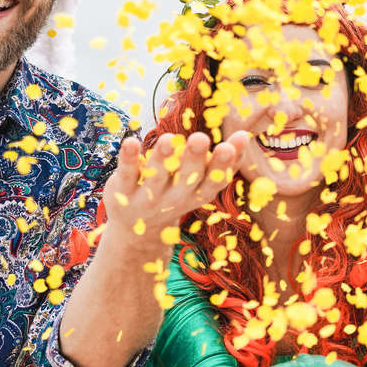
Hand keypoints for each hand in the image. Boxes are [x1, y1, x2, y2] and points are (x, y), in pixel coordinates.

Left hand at [102, 131, 246, 242]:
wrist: (136, 230)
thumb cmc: (175, 194)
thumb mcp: (199, 184)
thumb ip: (221, 163)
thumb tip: (243, 136)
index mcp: (197, 195)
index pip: (214, 181)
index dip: (223, 165)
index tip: (230, 145)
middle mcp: (175, 199)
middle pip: (187, 179)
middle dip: (194, 159)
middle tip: (200, 138)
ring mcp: (148, 197)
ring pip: (157, 176)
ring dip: (163, 158)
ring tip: (169, 138)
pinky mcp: (122, 192)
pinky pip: (126, 174)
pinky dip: (129, 159)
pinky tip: (131, 141)